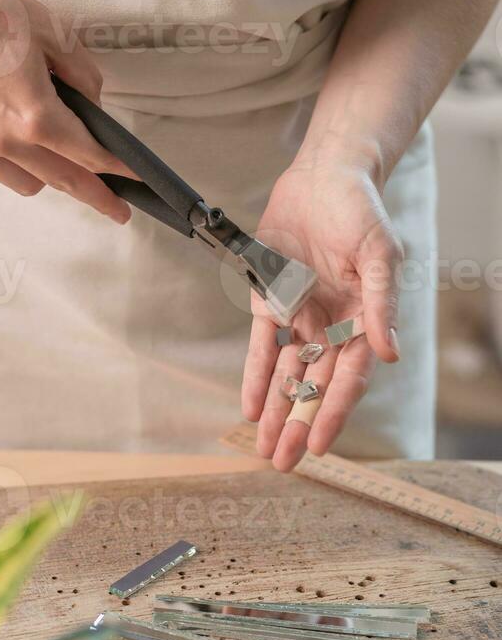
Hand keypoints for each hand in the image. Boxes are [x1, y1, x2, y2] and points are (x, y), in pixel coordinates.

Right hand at [0, 0, 133, 220]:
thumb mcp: (54, 33)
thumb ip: (84, 75)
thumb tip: (93, 106)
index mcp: (36, 115)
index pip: (90, 155)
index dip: (119, 169)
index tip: (138, 180)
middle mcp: (8, 141)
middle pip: (65, 181)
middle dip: (97, 197)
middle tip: (120, 211)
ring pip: (31, 183)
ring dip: (54, 178)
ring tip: (67, 165)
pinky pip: (0, 168)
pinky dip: (20, 164)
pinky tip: (25, 144)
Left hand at [241, 154, 402, 471]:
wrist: (324, 177)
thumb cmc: (360, 211)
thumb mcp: (379, 255)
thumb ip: (382, 305)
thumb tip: (390, 354)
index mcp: (364, 320)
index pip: (348, 377)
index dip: (333, 411)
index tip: (320, 446)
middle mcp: (333, 325)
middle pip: (314, 385)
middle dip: (298, 424)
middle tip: (283, 463)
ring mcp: (301, 315)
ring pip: (286, 374)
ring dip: (275, 410)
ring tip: (264, 448)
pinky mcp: (270, 299)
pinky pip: (261, 345)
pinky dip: (255, 375)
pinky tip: (250, 406)